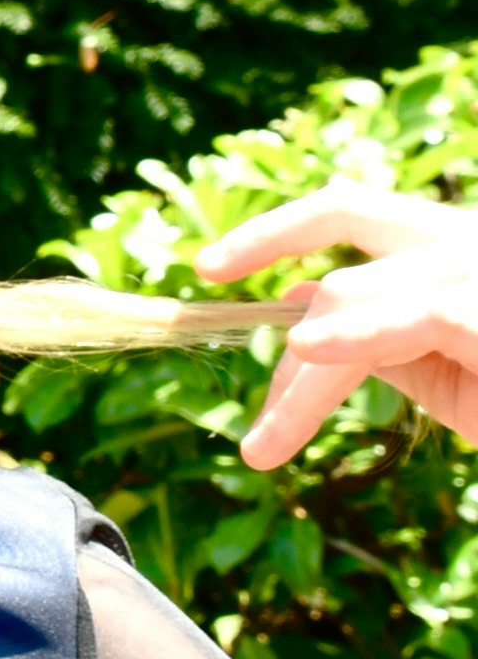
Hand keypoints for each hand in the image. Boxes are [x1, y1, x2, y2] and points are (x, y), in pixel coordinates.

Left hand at [194, 179, 477, 468]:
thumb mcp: (449, 369)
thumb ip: (380, 338)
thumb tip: (303, 322)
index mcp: (452, 241)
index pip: (346, 208)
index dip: (271, 231)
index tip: (207, 268)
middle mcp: (464, 238)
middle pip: (339, 277)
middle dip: (286, 358)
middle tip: (257, 438)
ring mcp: (475, 266)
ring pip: (350, 306)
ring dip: (300, 389)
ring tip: (264, 450)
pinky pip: (408, 319)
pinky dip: (353, 338)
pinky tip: (310, 353)